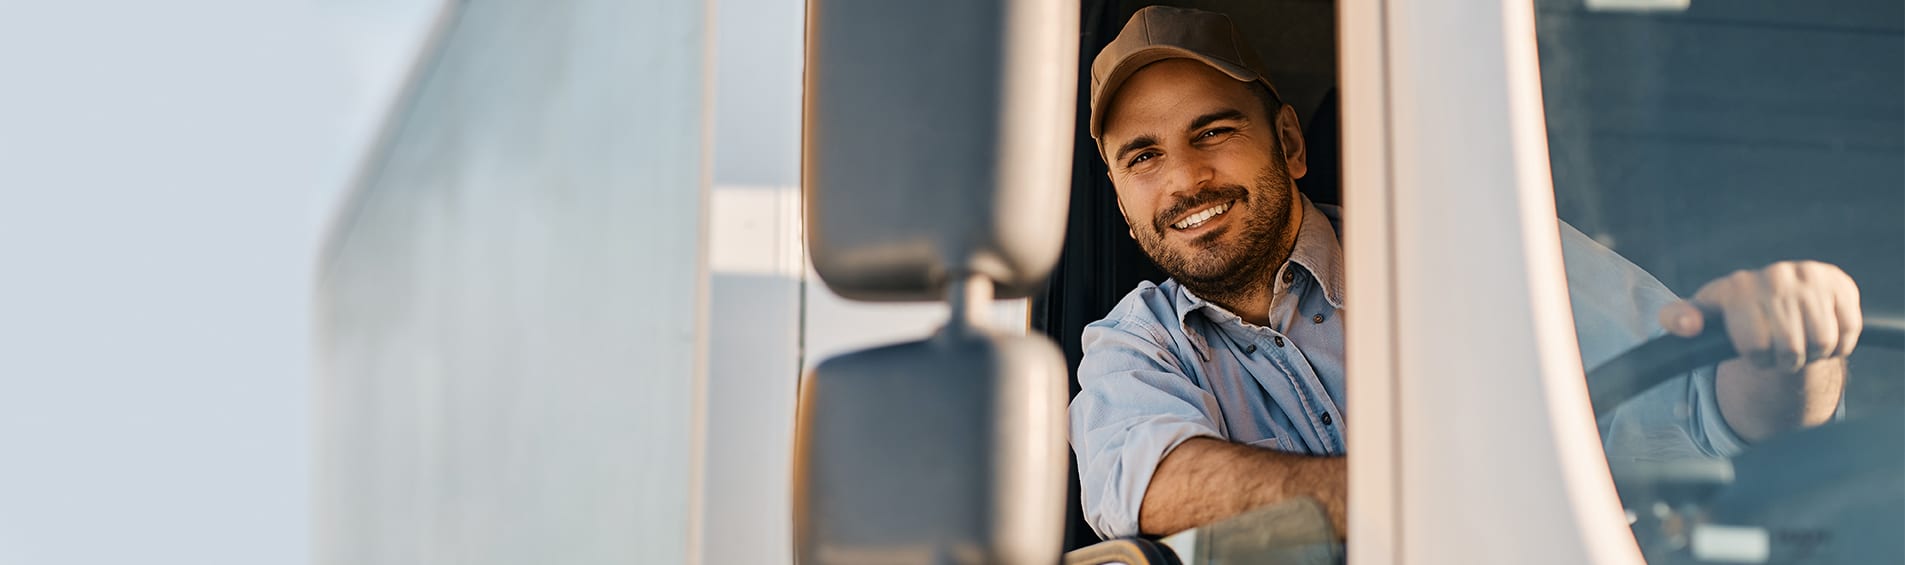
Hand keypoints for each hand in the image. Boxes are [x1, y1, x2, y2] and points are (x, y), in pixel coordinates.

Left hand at [1658, 261, 1861, 372]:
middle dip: (1784, 359)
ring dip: (1812, 354)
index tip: (1750, 348)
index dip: (1756, 357)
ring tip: (1797, 340)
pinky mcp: (1840, 282)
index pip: (1754, 346)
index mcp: (1736, 286)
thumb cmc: (1736, 317)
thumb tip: (1689, 325)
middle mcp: (1773, 275)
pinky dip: (1839, 344)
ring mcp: (1809, 275)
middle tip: (1778, 348)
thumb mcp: (1703, 317)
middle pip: (1790, 349)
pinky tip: (1821, 331)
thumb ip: (1679, 319)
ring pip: (1821, 342)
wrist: (1780, 301)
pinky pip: (1848, 331)